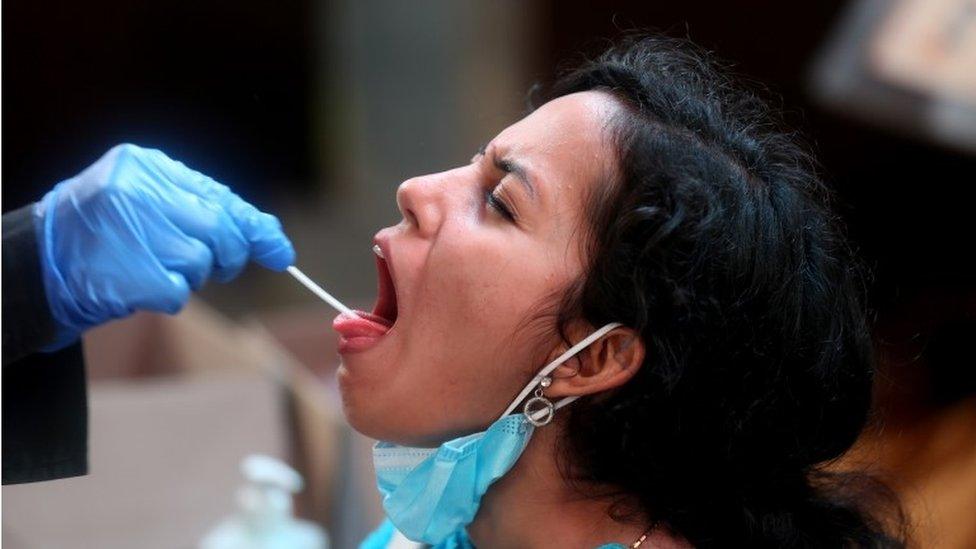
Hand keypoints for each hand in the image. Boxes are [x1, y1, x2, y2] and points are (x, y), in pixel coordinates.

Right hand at [34, 143, 294, 348]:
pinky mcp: (129, 273)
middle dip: (227, 254)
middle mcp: (137, 191)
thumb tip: (275, 243)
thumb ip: (208, 211)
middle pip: (219, 228)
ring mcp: (131, 231)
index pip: (218, 195)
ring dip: (190, 275)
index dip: (253, 227)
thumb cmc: (106, 233)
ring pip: (201, 261)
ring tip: (153, 266)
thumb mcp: (151, 204)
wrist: (41, 264)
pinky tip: (141, 285)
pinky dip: (169, 295)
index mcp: (145, 165)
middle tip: (213, 265)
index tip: (280, 251)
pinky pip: (180, 292)